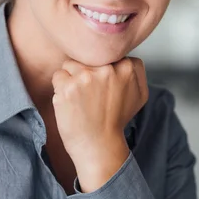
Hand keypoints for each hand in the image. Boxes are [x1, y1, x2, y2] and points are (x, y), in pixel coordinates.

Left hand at [51, 57, 147, 191]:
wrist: (99, 145)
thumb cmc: (117, 120)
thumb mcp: (141, 95)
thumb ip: (137, 71)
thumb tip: (127, 57)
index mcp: (126, 68)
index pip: (106, 53)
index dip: (101, 68)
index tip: (102, 85)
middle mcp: (107, 69)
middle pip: (87, 56)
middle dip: (86, 71)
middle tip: (90, 93)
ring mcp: (86, 77)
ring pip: (70, 64)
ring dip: (71, 78)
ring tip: (79, 97)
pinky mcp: (68, 87)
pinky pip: (58, 76)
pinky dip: (60, 88)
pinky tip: (70, 101)